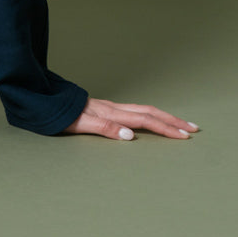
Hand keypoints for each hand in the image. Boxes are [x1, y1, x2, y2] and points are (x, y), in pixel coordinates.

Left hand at [64, 97, 199, 140]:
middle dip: (172, 121)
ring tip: (180, 123)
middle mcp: (113, 108)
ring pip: (143, 109)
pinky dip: (149, 115)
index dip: (165, 128)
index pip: (144, 120)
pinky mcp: (104, 108)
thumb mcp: (79, 124)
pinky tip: (152, 118)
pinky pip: (134, 110)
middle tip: (194, 128)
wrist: (44, 100)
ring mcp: (109, 107)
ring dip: (163, 117)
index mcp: (110, 112)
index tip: (184, 136)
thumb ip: (104, 128)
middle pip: (149, 112)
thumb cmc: (59, 114)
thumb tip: (130, 136)